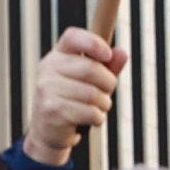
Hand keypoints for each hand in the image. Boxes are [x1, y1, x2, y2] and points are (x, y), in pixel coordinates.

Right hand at [22, 26, 122, 167]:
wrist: (48, 132)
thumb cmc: (72, 102)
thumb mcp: (91, 81)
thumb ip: (107, 67)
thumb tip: (122, 52)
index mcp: (57, 55)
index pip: (73, 37)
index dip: (93, 43)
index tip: (108, 54)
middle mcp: (48, 69)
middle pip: (90, 68)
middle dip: (108, 83)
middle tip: (105, 93)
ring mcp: (47, 89)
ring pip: (92, 93)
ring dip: (104, 104)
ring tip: (97, 108)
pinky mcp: (52, 110)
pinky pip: (89, 112)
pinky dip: (98, 118)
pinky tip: (90, 119)